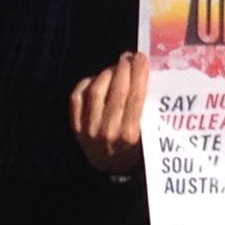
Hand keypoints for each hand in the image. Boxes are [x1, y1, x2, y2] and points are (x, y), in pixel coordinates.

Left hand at [69, 52, 148, 172]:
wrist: (107, 168)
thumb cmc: (133, 148)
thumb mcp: (147, 135)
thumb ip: (148, 111)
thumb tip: (150, 75)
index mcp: (129, 134)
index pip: (135, 96)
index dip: (139, 73)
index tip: (142, 58)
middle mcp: (108, 132)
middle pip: (117, 91)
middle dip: (124, 68)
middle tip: (129, 57)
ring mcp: (88, 129)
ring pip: (96, 91)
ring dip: (107, 73)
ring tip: (116, 67)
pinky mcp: (75, 126)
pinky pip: (77, 97)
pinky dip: (87, 83)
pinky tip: (98, 78)